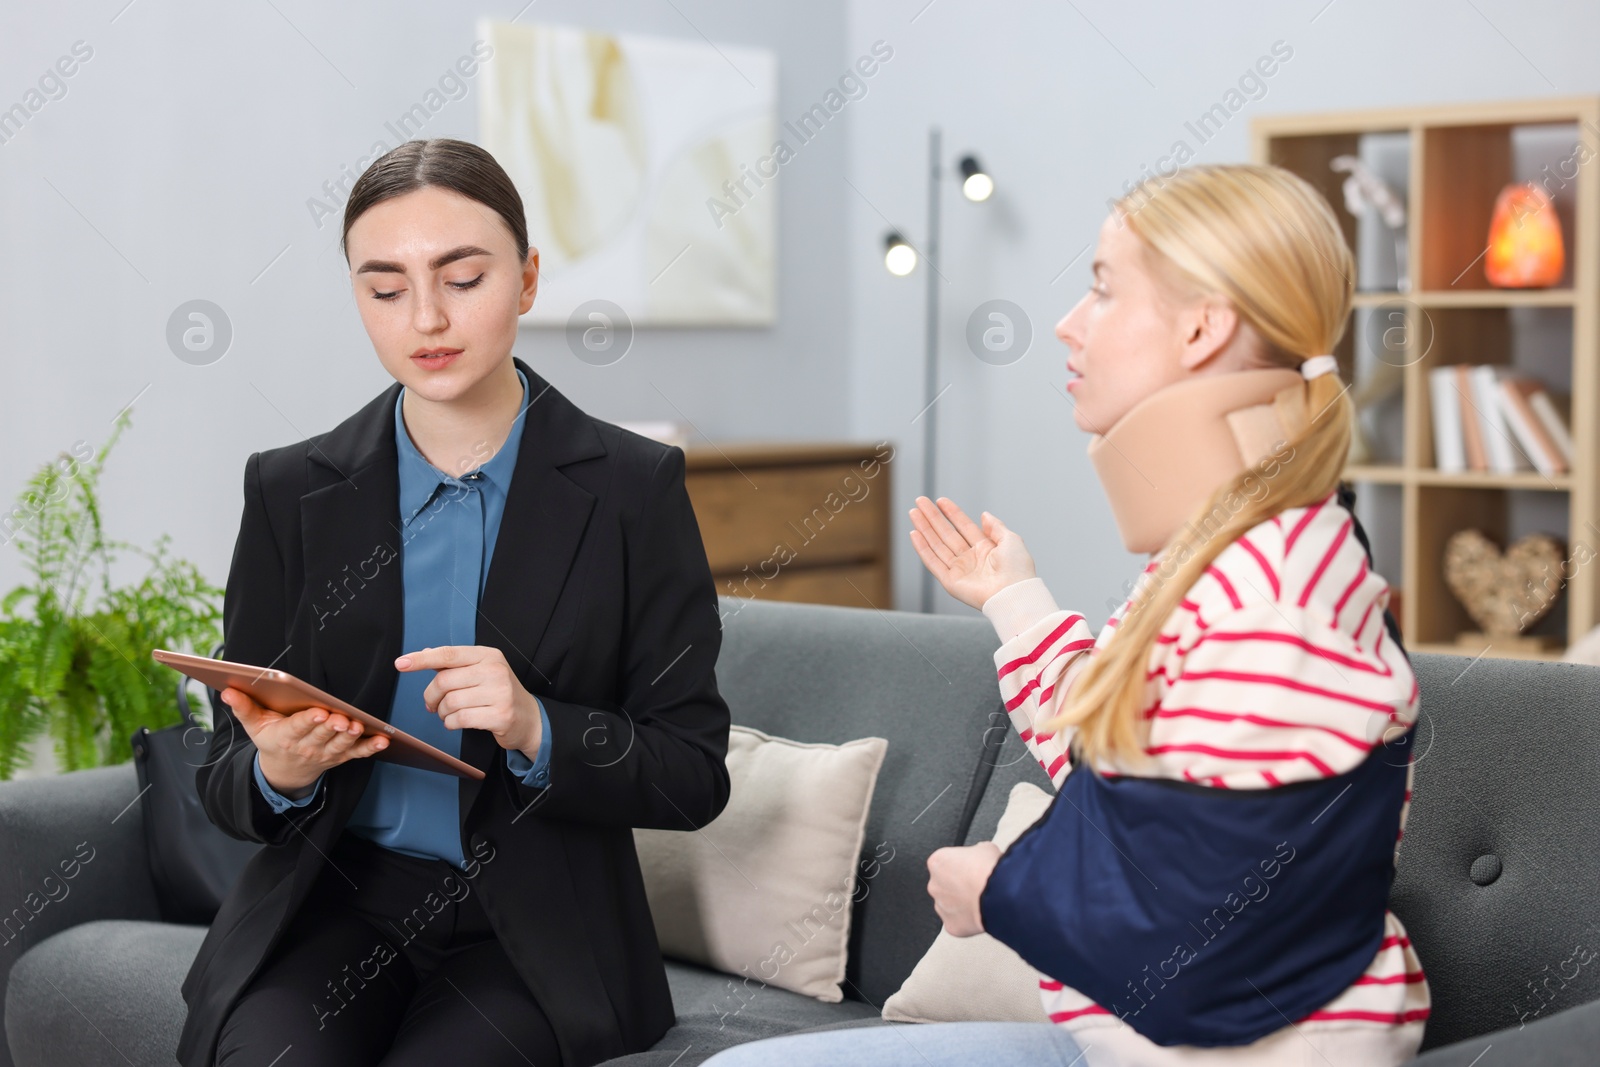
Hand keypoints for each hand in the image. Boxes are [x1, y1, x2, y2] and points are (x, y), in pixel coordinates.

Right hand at [222, 687, 388, 797]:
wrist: (283, 772)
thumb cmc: (271, 740)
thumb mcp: (254, 725)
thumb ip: (243, 708)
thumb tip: (227, 690)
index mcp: (286, 737)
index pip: (298, 727)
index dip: (309, 720)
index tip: (318, 712)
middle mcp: (307, 747)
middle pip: (322, 735)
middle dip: (333, 727)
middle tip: (344, 719)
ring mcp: (325, 754)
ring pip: (341, 746)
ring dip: (352, 738)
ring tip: (360, 727)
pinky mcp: (339, 757)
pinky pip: (357, 754)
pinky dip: (371, 748)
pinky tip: (383, 741)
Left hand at [395, 644, 542, 756]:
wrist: (529, 719)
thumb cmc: (499, 693)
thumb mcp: (481, 672)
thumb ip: (453, 665)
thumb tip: (423, 652)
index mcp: (488, 655)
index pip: (448, 654)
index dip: (422, 659)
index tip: (400, 663)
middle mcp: (495, 670)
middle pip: (444, 681)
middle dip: (431, 697)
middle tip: (432, 705)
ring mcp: (500, 693)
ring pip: (450, 702)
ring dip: (442, 713)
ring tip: (449, 715)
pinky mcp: (500, 715)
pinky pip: (460, 719)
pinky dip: (451, 723)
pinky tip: (456, 722)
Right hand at [908, 496, 1036, 610]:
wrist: (1014, 593)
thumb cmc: (1017, 570)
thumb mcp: (1011, 540)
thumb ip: (996, 526)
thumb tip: (984, 514)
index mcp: (985, 549)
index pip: (964, 526)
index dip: (952, 513)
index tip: (940, 501)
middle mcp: (970, 559)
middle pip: (946, 534)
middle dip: (932, 518)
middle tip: (920, 501)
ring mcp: (959, 570)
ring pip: (937, 545)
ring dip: (924, 529)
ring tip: (913, 512)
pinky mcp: (950, 582)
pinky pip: (933, 562)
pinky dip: (922, 549)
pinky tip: (914, 534)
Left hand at [926, 842, 1002, 936]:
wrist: (1000, 894)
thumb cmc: (991, 871)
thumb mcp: (986, 848)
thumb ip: (977, 851)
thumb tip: (980, 853)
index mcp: (938, 862)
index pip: (945, 863)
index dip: (961, 866)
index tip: (971, 869)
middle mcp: (934, 885)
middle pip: (945, 885)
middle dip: (959, 887)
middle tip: (978, 886)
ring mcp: (941, 907)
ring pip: (950, 905)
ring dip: (963, 904)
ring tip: (982, 901)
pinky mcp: (951, 925)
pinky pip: (958, 922)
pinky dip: (968, 920)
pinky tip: (982, 914)